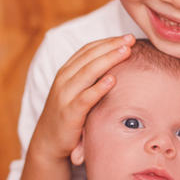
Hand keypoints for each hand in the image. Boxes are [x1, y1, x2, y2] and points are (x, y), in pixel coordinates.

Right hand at [30, 34, 134, 163]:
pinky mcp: (69, 113)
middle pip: (89, 56)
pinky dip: (99, 88)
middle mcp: (64, 79)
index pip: (88, 50)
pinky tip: (112, 80)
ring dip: (108, 60)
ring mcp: (65, 95)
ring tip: (126, 52)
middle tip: (131, 39)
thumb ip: (90, 78)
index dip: (107, 41)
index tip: (126, 37)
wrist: (49, 141)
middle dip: (111, 46)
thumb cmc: (69, 114)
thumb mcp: (76, 91)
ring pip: (88, 72)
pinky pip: (85, 97)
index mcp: (66, 71)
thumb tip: (115, 63)